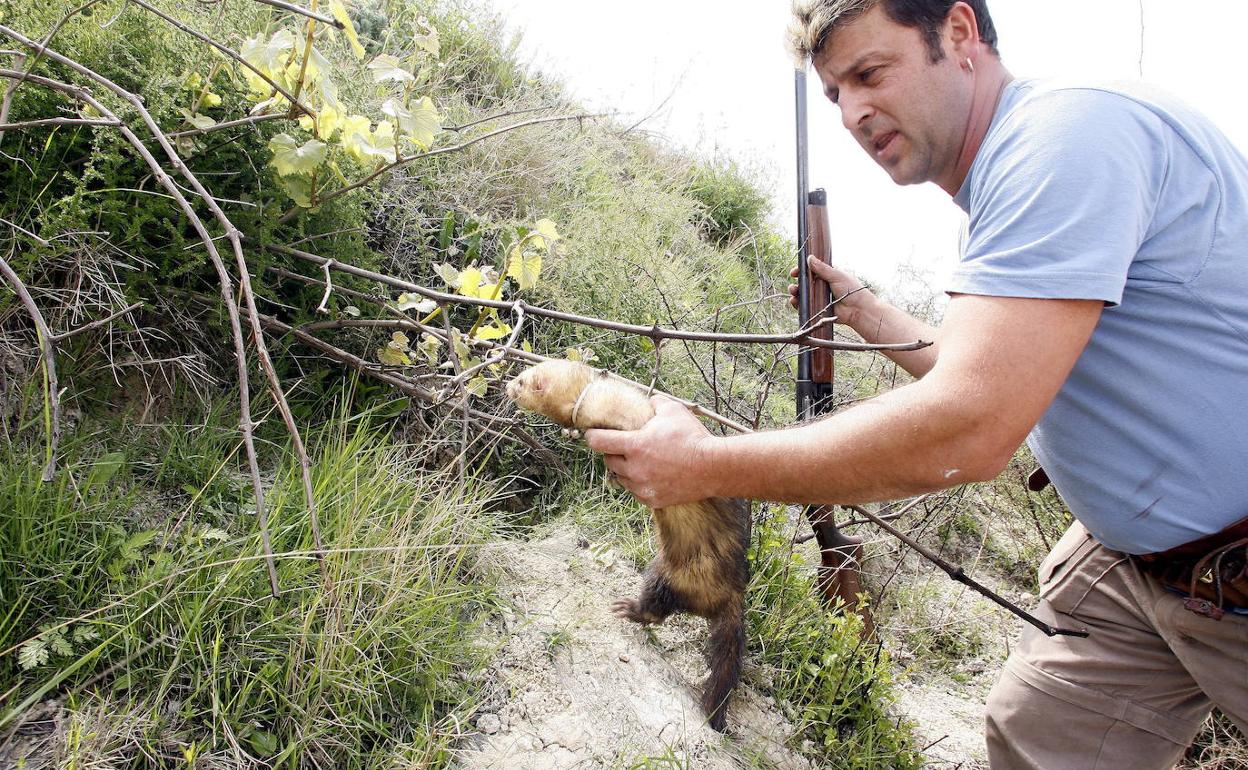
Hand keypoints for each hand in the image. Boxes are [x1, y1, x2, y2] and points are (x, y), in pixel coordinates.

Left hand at [584, 396, 714, 508]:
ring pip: (621, 478)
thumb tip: (649, 401)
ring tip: (640, 461)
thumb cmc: (693, 437)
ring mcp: (643, 487)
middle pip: (608, 461)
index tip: (594, 434)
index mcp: (635, 445)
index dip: (593, 435)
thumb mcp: (673, 410)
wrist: (713, 467)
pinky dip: (639, 484)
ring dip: (625, 469)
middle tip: (624, 446)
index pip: (598, 442)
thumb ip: (655, 403)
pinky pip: (636, 492)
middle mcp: (634, 469)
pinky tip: (650, 475)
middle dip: (614, 452)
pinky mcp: (653, 500)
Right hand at [788, 256, 869, 326]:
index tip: (794, 272)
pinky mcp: (818, 308)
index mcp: (827, 276)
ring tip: (793, 291)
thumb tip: (809, 258)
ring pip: (803, 294)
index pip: (811, 271)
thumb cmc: (851, 290)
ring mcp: (819, 298)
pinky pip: (805, 306)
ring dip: (795, 292)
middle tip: (793, 281)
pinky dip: (798, 304)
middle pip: (805, 283)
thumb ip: (822, 268)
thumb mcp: (836, 275)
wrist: (857, 309)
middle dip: (797, 282)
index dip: (802, 271)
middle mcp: (822, 286)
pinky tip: (794, 301)